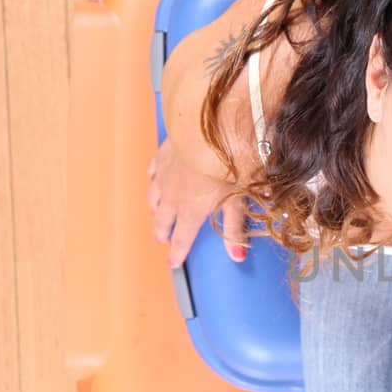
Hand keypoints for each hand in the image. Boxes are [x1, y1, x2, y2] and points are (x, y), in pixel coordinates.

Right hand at [146, 136, 249, 268]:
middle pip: (163, 221)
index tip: (173, 264)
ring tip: (156, 215)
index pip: (181, 239)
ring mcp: (165, 175)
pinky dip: (154, 180)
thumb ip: (234, 228)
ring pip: (154, 198)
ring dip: (155, 209)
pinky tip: (155, 179)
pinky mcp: (163, 155)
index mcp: (192, 210)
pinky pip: (154, 172)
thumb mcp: (238, 200)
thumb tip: (237, 256)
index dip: (177, 253)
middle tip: (162, 239)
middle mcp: (173, 196)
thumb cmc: (228, 163)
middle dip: (163, 232)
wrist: (210, 128)